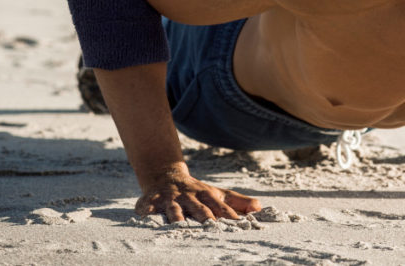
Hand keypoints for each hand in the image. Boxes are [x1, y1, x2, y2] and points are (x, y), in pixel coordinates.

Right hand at [135, 168, 261, 222]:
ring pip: (173, 210)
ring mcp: (170, 198)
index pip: (221, 208)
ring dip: (176, 218)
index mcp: (207, 195)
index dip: (230, 217)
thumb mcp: (218, 194)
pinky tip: (144, 219)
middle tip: (212, 229)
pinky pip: (147, 207)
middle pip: (199, 209)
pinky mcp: (151, 200)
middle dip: (205, 218)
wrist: (167, 176)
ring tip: (179, 227)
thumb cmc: (197, 192)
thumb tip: (260, 207)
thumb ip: (238, 202)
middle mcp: (189, 197)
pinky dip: (145, 212)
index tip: (240, 227)